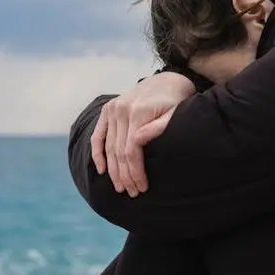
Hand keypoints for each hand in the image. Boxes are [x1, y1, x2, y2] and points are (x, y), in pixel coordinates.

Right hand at [91, 72, 194, 196]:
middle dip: (124, 175)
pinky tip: (101, 170)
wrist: (169, 80)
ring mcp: (112, 109)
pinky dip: (97, 153)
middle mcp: (121, 110)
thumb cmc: (176, 102)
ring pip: (108, 146)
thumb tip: (139, 141)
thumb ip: (159, 127)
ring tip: (121, 187)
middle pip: (118, 151)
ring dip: (113, 170)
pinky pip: (98, 135)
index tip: (142, 187)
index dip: (135, 171)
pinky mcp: (108, 109)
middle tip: (132, 193)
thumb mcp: (175, 114)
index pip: (131, 150)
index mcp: (138, 112)